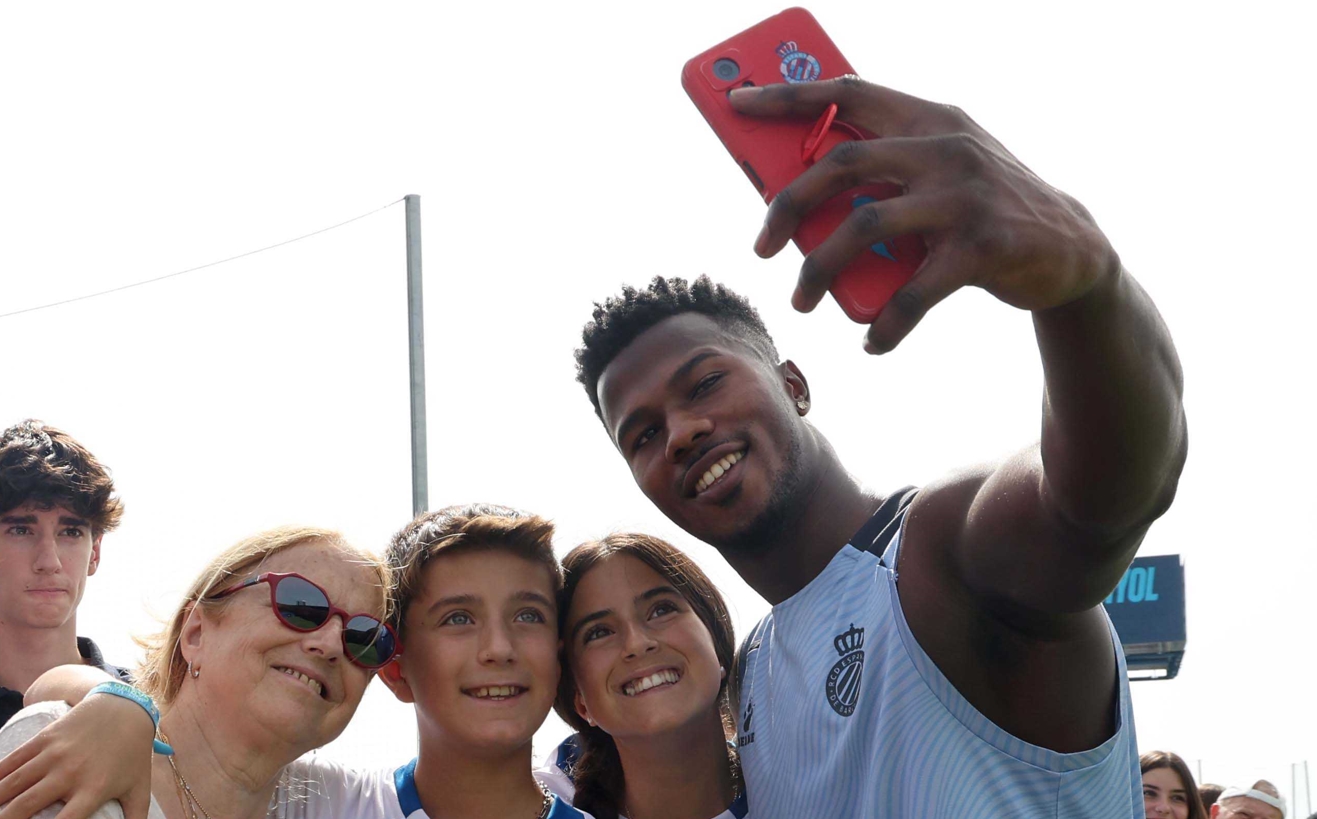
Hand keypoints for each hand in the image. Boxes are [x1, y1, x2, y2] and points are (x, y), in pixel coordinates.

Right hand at [0, 697, 152, 818]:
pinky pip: (13, 760)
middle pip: (25, 806)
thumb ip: (135, 818)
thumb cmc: (132, 755)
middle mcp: (71, 772)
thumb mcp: (139, 787)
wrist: (125, 709)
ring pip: (13, 783)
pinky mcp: (44, 738)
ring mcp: (55, 754)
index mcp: (94, 789)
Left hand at [730, 77, 1120, 352]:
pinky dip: (885, 323)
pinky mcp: (983, 246)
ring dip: (819, 270)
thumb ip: (885, 170)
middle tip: (758, 246)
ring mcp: (964, 196)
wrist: (1074, 250)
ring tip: (802, 301)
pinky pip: (913, 292)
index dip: (788, 96)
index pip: (849, 92)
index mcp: (929, 119)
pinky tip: (872, 342)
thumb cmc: (983, 210)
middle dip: (786, 205)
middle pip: (841, 163)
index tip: (738, 103)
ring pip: (864, 227)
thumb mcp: (940, 172)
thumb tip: (794, 196)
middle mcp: (945, 147)